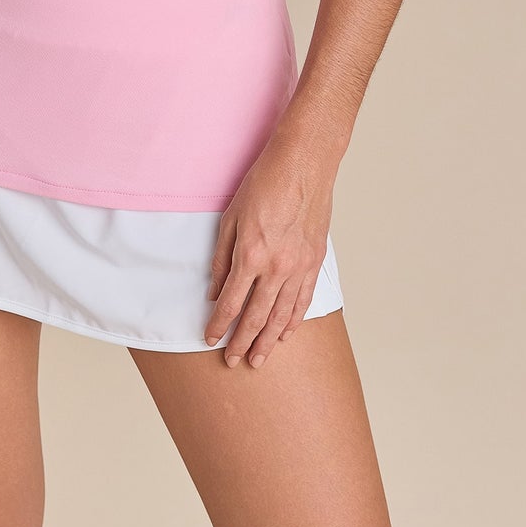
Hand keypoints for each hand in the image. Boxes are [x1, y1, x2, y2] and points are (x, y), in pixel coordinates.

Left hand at [203, 130, 334, 369]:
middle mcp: (277, 268)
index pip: (231, 303)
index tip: (210, 340)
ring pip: (282, 315)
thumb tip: (215, 291)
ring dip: (269, 340)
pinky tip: (286, 334)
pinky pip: (303, 300)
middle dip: (243, 342)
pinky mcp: (315, 262)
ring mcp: (299, 267)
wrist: (304, 165)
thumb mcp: (230, 217)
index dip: (219, 325)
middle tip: (234, 361)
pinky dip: (293, 320)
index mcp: (251, 255)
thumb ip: (222, 258)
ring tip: (259, 359)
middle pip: (256, 316)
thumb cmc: (264, 184)